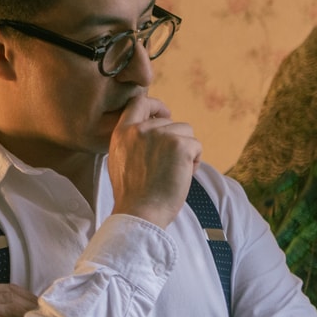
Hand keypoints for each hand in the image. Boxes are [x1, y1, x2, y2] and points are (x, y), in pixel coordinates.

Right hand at [107, 94, 200, 227]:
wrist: (140, 213)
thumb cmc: (132, 195)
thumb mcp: (119, 161)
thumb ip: (132, 141)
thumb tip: (153, 128)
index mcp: (122, 133)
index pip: (139, 102)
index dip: (156, 106)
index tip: (165, 115)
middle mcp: (140, 129)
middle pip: (169, 122)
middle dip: (175, 141)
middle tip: (167, 166)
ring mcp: (161, 135)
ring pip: (186, 132)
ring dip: (186, 151)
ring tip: (174, 172)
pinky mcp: (180, 145)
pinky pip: (197, 146)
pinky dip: (195, 162)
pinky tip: (183, 176)